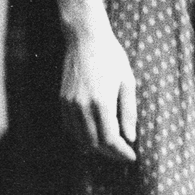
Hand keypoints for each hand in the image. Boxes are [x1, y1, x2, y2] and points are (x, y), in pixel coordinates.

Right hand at [60, 26, 137, 161]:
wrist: (85, 38)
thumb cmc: (111, 56)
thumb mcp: (127, 81)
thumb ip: (129, 112)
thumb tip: (130, 138)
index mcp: (102, 102)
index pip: (110, 140)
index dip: (121, 153)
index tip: (132, 157)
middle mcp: (82, 106)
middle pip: (95, 143)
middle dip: (110, 153)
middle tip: (123, 154)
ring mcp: (70, 104)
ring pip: (80, 139)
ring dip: (96, 147)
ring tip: (111, 147)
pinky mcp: (62, 100)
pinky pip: (70, 128)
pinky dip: (82, 137)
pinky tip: (93, 135)